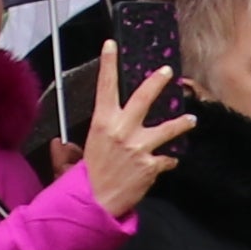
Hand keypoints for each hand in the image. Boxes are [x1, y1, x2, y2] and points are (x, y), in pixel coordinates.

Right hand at [74, 45, 197, 218]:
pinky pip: (166, 159)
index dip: (108, 64)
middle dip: (157, 82)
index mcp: (102, 123)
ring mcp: (139, 147)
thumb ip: (70, 149)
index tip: (111, 45)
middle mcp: (122, 131)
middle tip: (166, 71)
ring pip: (167, 129)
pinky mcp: (152, 165)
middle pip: (143, 98)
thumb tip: (59, 144)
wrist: (97, 203)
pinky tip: (169, 162)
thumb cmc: (86, 179)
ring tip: (191, 119)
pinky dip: (168, 161)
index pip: (105, 87)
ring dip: (181, 124)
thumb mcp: (74, 156)